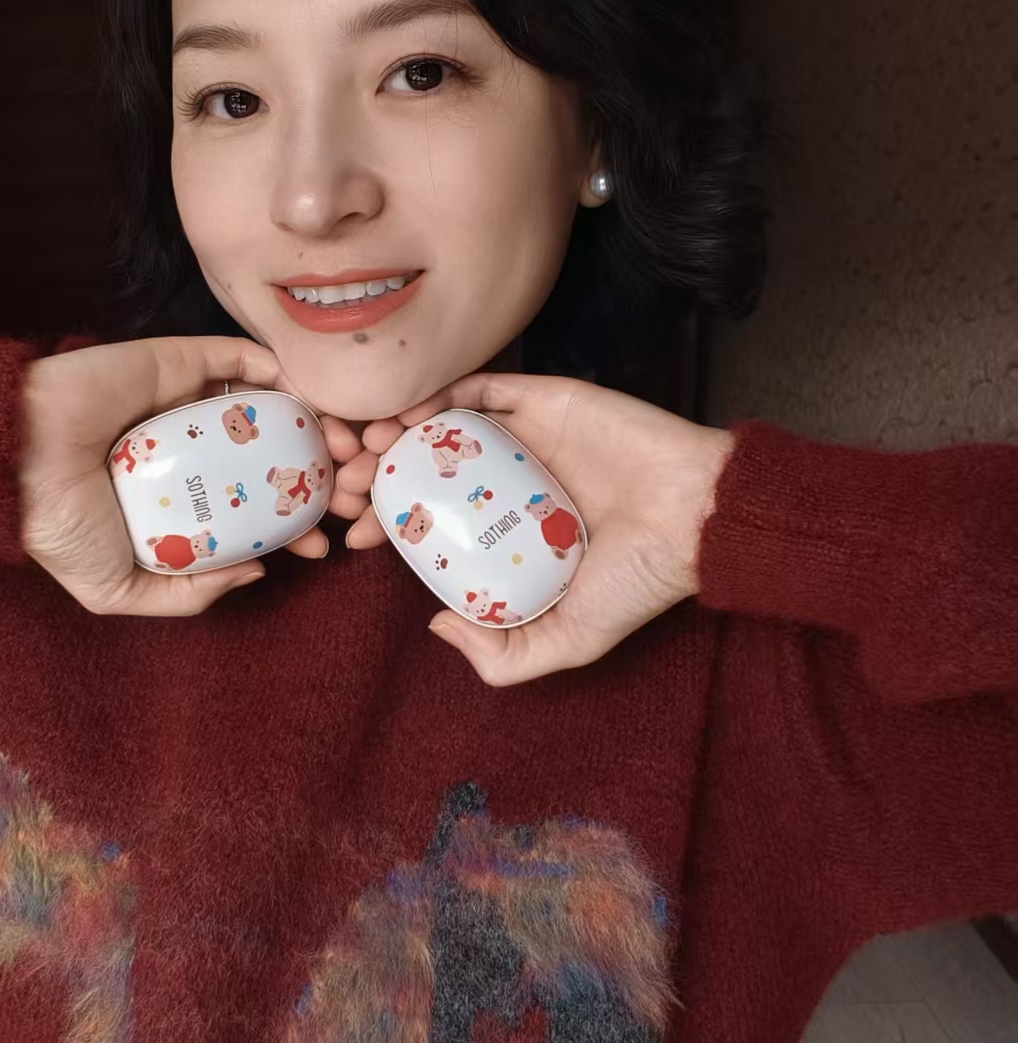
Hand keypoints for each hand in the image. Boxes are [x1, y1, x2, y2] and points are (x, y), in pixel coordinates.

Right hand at [19, 335, 357, 615]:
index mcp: (179, 499)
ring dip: (313, 424)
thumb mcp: (116, 590)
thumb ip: (184, 594)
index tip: (326, 543)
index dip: (297, 526)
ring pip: (268, 408)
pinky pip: (241, 359)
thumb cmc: (61, 527)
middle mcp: (191, 450)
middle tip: (350, 492)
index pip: (252, 511)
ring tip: (344, 450)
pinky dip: (282, 373)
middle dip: (320, 475)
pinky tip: (313, 400)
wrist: (21, 458)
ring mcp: (188, 403)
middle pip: (272, 457)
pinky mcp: (181, 360)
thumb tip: (256, 575)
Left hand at [341, 372, 734, 684]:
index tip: (355, 533)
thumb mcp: (568, 641)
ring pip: (443, 426)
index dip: (387, 525)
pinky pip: (480, 387)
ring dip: (398, 432)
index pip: (432, 525)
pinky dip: (438, 394)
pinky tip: (408, 415)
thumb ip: (505, 655)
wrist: (695, 517)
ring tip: (368, 448)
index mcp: (511, 534)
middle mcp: (510, 485)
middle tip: (348, 484)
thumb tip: (437, 628)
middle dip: (378, 474)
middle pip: (426, 470)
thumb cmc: (638, 581)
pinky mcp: (542, 399)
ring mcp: (525, 440)